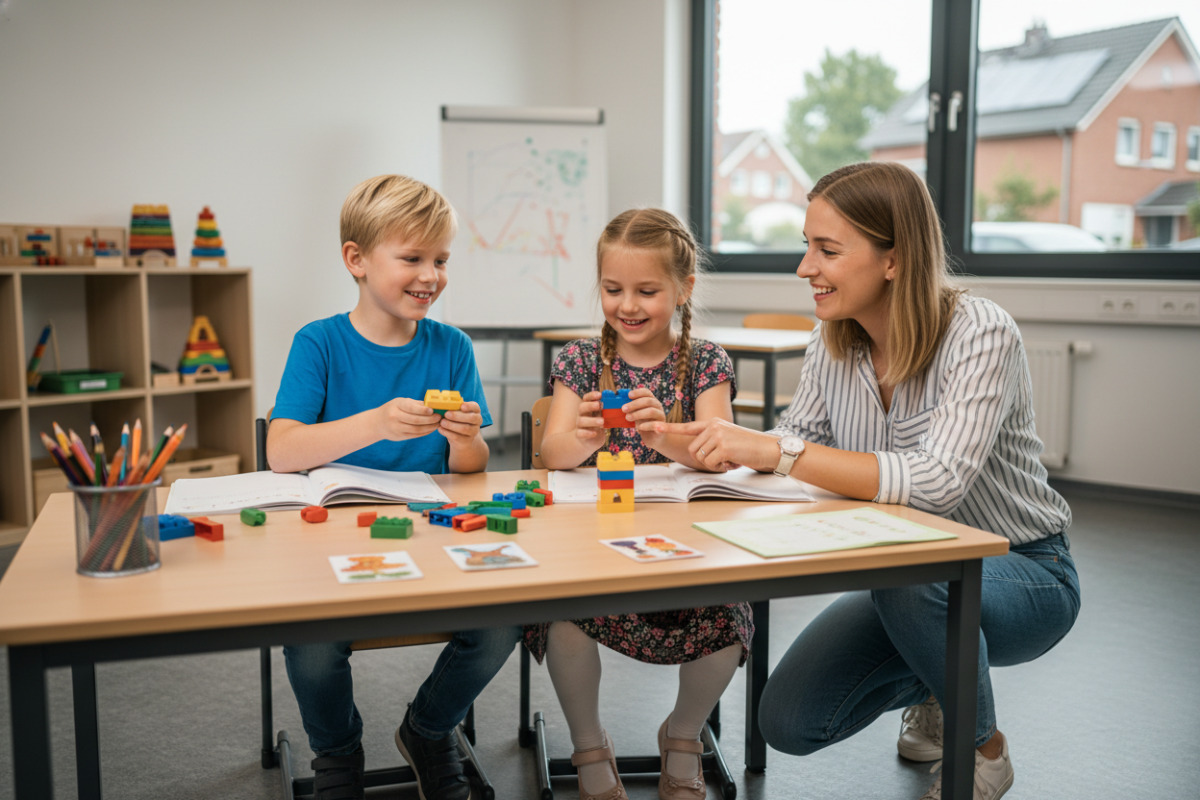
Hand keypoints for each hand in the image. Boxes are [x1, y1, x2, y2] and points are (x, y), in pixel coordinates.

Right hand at [376, 397, 441, 440]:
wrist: (377, 423)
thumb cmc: (393, 409)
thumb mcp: (401, 403)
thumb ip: (416, 404)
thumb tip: (434, 404)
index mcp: (396, 405)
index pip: (411, 408)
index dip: (423, 410)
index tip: (433, 410)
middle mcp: (395, 417)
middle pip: (416, 420)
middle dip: (430, 419)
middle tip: (439, 417)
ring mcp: (396, 428)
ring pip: (416, 429)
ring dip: (429, 427)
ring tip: (438, 423)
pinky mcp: (399, 436)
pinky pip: (415, 435)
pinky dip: (425, 432)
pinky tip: (431, 429)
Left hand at [439, 400, 483, 445]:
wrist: (461, 437)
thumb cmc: (457, 420)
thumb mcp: (457, 412)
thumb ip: (453, 407)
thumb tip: (442, 404)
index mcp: (475, 411)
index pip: (475, 407)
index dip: (469, 406)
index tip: (461, 406)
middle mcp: (477, 421)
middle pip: (471, 418)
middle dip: (458, 416)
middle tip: (446, 414)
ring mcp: (473, 431)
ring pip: (464, 428)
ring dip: (451, 425)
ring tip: (442, 422)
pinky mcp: (467, 440)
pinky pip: (457, 436)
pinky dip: (447, 432)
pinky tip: (440, 429)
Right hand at [574, 390, 606, 444]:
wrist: (589, 440)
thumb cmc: (598, 425)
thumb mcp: (602, 416)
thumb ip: (606, 409)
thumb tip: (618, 401)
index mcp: (587, 408)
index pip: (586, 398)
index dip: (591, 395)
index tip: (600, 394)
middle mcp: (582, 415)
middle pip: (581, 407)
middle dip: (590, 405)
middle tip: (599, 405)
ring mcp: (579, 425)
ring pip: (581, 421)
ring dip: (592, 420)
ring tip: (602, 421)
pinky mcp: (579, 435)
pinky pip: (580, 433)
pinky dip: (587, 433)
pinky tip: (595, 433)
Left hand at [625, 386, 667, 447]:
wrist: (654, 438)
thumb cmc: (643, 423)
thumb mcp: (636, 414)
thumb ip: (630, 409)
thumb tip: (618, 405)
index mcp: (651, 401)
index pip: (646, 392)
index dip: (638, 392)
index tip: (629, 395)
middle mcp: (658, 406)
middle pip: (648, 401)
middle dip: (634, 404)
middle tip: (623, 409)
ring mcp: (661, 416)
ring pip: (652, 411)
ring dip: (638, 414)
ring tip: (628, 418)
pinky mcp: (662, 427)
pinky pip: (655, 424)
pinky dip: (646, 425)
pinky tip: (638, 428)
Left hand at [654, 418, 779, 472]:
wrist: (767, 448)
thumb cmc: (748, 446)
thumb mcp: (727, 437)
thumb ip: (711, 440)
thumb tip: (697, 452)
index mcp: (712, 422)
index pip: (686, 426)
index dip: (668, 428)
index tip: (652, 426)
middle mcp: (713, 426)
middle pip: (693, 449)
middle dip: (705, 459)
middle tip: (722, 458)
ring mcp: (717, 435)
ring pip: (701, 457)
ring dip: (713, 463)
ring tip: (729, 458)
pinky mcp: (723, 446)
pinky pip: (711, 463)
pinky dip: (720, 467)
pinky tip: (733, 461)